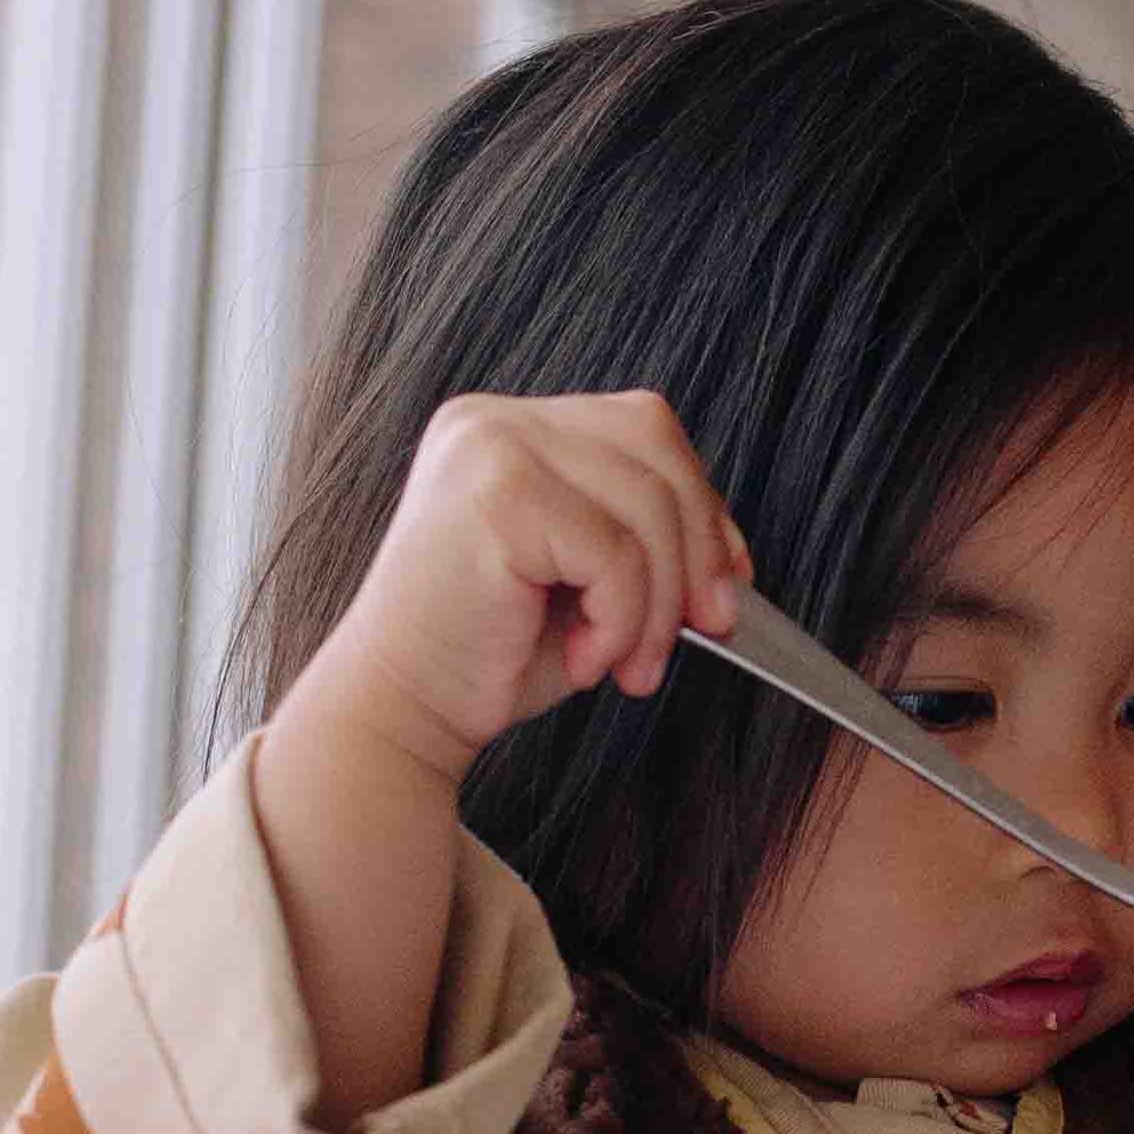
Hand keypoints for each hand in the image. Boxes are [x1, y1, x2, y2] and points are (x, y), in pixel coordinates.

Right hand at [291, 387, 750, 791]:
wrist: (403, 712)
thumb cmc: (489, 653)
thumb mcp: (583, 577)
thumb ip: (642, 535)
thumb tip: (730, 553)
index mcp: (509, 426)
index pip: (643, 428)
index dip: (701, 505)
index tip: (723, 583)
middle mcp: (491, 421)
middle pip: (656, 449)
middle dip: (698, 551)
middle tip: (705, 630)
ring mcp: (489, 448)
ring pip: (647, 507)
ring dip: (659, 606)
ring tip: (628, 664)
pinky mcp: (497, 498)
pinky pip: (617, 555)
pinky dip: (621, 623)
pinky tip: (581, 660)